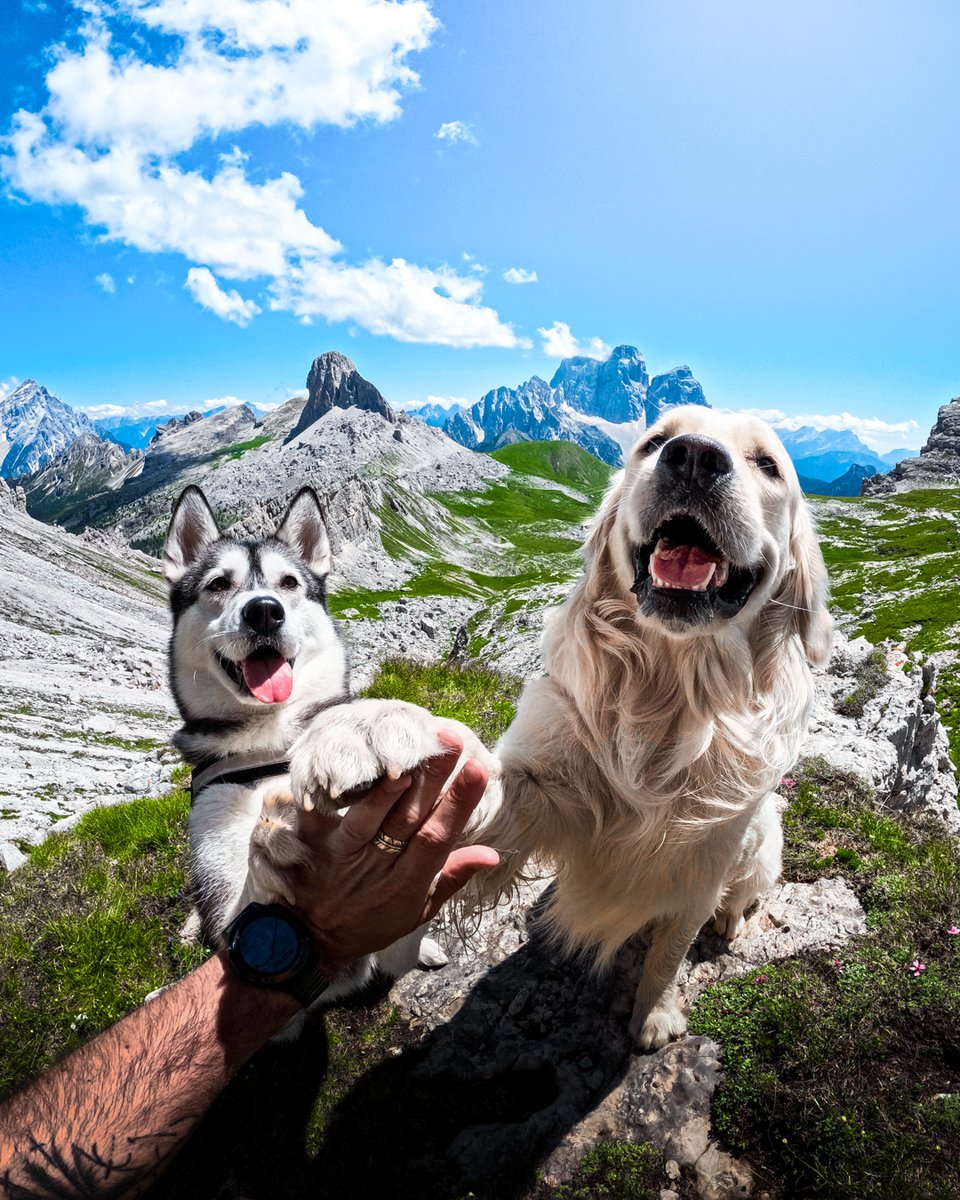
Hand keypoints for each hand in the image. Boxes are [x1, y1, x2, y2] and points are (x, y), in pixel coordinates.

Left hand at [288, 731, 497, 973]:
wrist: (308, 943)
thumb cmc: (371, 922)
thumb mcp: (419, 911)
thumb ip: (452, 878)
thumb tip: (492, 853)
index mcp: (407, 885)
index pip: (438, 839)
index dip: (458, 805)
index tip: (477, 769)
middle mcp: (376, 867)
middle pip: (408, 817)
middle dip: (432, 777)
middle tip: (450, 738)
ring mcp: (341, 854)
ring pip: (369, 814)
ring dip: (392, 781)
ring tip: (411, 747)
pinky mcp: (309, 844)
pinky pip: (319, 813)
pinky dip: (333, 789)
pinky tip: (350, 763)